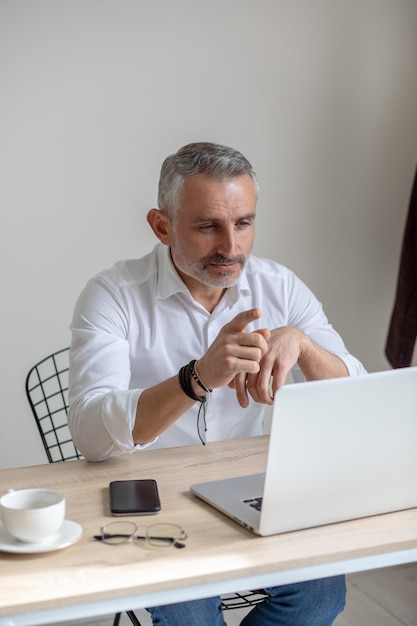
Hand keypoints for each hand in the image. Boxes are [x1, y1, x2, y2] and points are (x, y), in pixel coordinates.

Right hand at [196, 308, 270, 391]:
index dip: (251, 314)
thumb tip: (267, 332)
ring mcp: (227, 351)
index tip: (259, 312)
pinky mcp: (229, 365)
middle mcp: (227, 338)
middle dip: (263, 348)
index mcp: (229, 329)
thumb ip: (251, 336)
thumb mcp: (234, 342)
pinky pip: (253, 365)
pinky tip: (246, 369)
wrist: (205, 371)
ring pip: (257, 354)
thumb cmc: (223, 355)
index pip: (241, 318)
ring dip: (257, 361)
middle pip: (258, 340)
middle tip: (258, 354)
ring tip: (248, 362)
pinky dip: (253, 369)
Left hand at [231, 326, 348, 406]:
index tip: (243, 404)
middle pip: (250, 384)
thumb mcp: (255, 356)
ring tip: (269, 401)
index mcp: (247, 356)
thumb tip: (230, 386)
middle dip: (255, 398)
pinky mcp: (282, 363)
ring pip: (262, 386)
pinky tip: (277, 396)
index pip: (239, 378)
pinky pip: (277, 384)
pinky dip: (276, 394)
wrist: (291, 336)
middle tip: (260, 402)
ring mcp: (269, 360)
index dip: (240, 393)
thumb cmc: (271, 348)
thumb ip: (243, 369)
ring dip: (265, 398)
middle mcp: (256, 358)